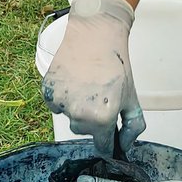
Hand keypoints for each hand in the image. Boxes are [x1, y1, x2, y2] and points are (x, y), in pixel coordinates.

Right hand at [41, 0, 144, 156]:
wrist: (95, 35)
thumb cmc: (115, 64)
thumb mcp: (132, 98)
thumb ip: (133, 127)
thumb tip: (125, 146)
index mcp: (101, 119)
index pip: (102, 145)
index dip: (107, 140)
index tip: (108, 131)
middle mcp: (79, 115)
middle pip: (84, 132)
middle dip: (93, 120)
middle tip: (100, 96)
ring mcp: (61, 103)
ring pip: (69, 118)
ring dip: (77, 109)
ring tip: (87, 86)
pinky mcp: (48, 92)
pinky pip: (56, 106)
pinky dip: (64, 97)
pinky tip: (74, 81)